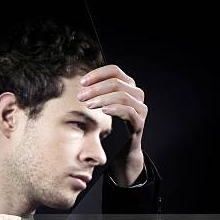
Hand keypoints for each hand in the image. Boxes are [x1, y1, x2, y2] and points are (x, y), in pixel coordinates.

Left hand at [78, 64, 146, 185]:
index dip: (97, 74)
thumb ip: (96, 92)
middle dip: (96, 88)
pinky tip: (103, 111)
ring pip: (123, 96)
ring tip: (88, 105)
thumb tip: (79, 82)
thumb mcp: (102, 104)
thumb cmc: (110, 124)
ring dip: (102, 98)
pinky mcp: (139, 123)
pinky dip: (115, 109)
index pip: (114, 70)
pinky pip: (129, 111)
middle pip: (117, 83)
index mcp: (128, 85)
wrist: (123, 148)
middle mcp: (137, 94)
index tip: (82, 82)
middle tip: (80, 96)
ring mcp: (140, 108)